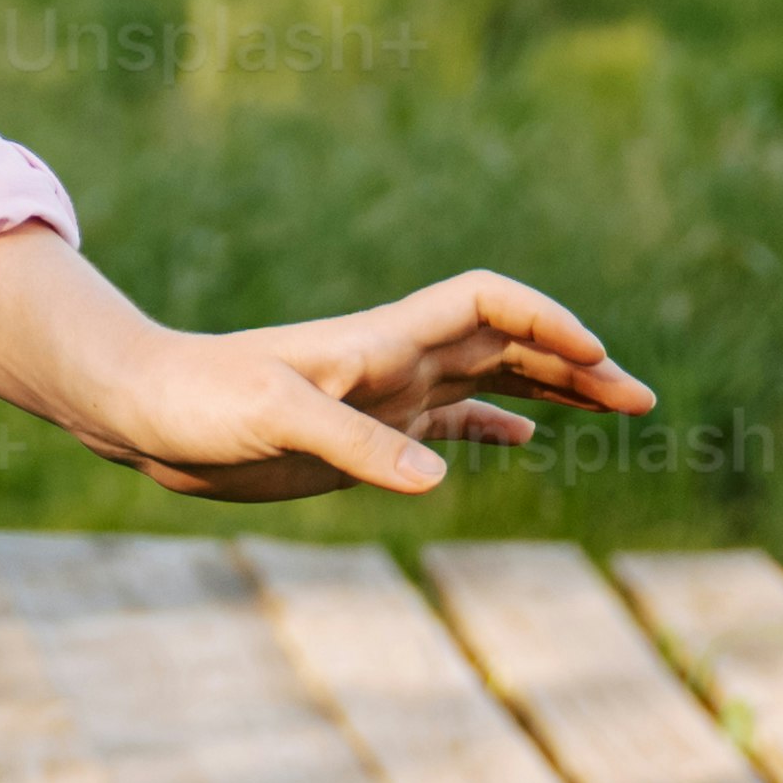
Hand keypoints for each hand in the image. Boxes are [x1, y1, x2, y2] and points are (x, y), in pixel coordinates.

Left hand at [0, 226, 651, 505]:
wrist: (140, 411)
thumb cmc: (195, 400)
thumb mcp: (272, 421)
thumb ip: (356, 447)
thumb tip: (440, 477)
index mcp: (381, 342)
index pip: (485, 304)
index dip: (545, 320)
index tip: (597, 354)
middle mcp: (392, 360)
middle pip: (506, 341)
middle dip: (576, 361)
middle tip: (642, 399)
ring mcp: (381, 393)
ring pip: (489, 376)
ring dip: (552, 387)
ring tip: (618, 409)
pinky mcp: (360, 430)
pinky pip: (447, 417)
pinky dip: (495, 422)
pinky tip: (523, 439)